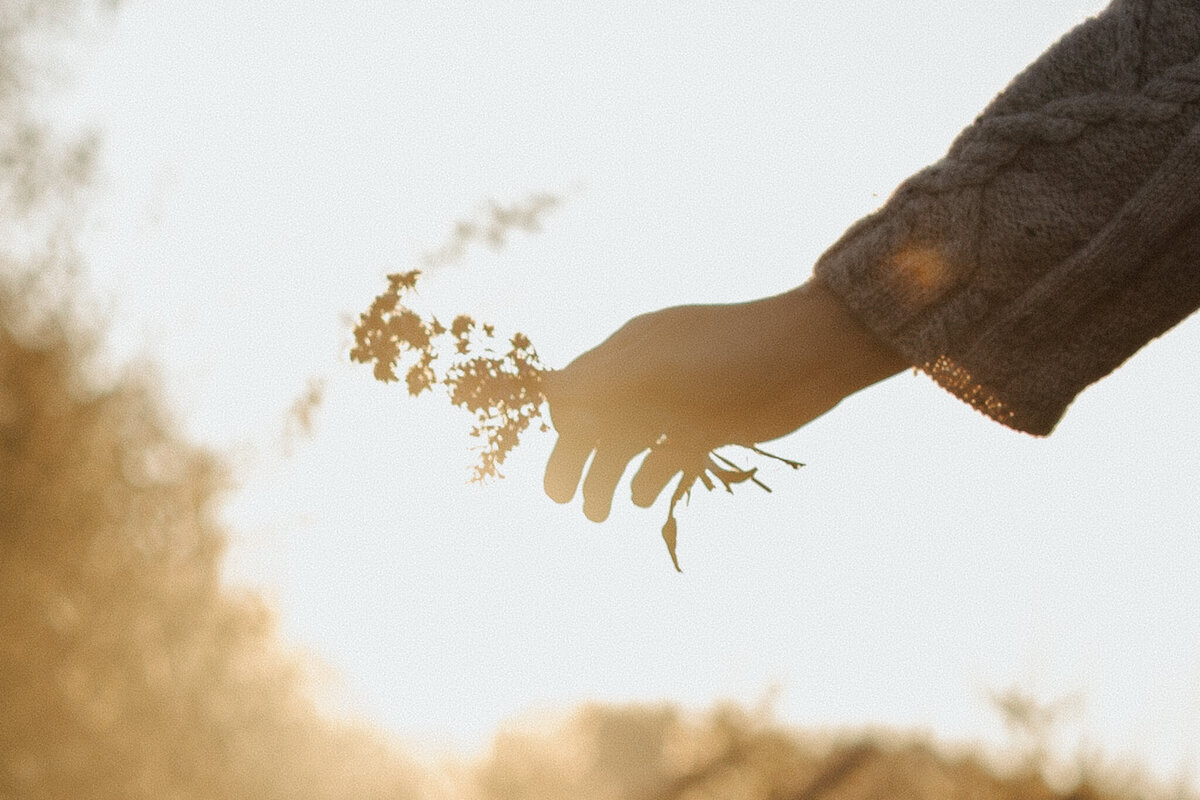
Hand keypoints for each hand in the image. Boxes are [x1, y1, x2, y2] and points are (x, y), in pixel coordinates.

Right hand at [543, 278, 907, 520]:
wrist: (813, 357)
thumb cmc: (732, 354)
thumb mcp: (661, 367)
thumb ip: (604, 382)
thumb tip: (546, 395)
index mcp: (630, 350)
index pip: (578, 386)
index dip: (562, 420)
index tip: (558, 451)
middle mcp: (648, 375)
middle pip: (598, 421)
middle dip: (576, 459)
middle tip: (561, 499)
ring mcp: (678, 403)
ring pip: (630, 444)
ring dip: (608, 477)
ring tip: (598, 514)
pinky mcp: (708, 427)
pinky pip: (668, 456)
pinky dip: (652, 477)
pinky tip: (645, 499)